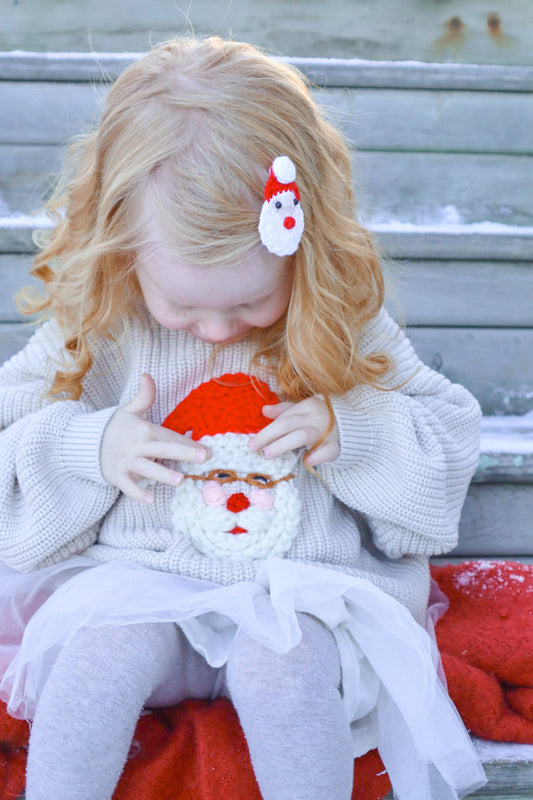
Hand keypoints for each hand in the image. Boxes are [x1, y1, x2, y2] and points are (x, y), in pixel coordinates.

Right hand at [100, 374, 209, 503]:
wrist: (87, 443)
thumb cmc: (116, 427)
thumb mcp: (129, 410)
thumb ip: (143, 395)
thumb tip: (147, 374)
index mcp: (143, 430)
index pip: (169, 436)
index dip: (188, 442)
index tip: (207, 449)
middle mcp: (137, 446)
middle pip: (164, 450)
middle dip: (184, 453)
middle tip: (204, 458)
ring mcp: (126, 462)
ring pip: (147, 469)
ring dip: (162, 475)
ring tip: (179, 480)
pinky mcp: (117, 476)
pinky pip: (128, 486)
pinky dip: (137, 493)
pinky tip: (150, 500)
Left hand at [249, 396, 339, 466]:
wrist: (356, 425)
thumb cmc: (324, 418)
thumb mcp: (305, 410)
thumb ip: (285, 410)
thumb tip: (264, 410)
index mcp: (308, 406)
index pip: (283, 418)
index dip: (266, 430)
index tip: (251, 442)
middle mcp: (316, 417)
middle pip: (288, 424)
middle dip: (268, 436)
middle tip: (253, 448)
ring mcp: (327, 431)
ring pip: (303, 435)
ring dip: (283, 444)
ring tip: (268, 453)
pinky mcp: (337, 446)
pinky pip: (328, 450)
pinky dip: (318, 456)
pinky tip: (307, 461)